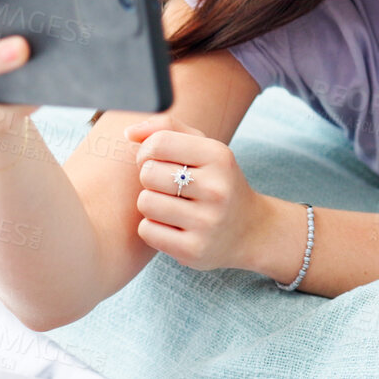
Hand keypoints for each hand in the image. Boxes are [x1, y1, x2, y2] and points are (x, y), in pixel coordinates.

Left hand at [127, 115, 275, 273]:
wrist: (250, 230)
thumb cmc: (216, 182)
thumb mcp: (204, 148)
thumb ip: (167, 129)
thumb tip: (128, 133)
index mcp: (219, 156)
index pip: (158, 143)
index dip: (146, 151)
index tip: (156, 160)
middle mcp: (217, 189)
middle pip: (148, 173)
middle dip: (150, 179)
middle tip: (167, 186)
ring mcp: (207, 222)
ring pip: (145, 203)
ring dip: (150, 204)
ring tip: (170, 206)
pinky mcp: (194, 250)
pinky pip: (147, 231)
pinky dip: (152, 227)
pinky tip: (171, 226)